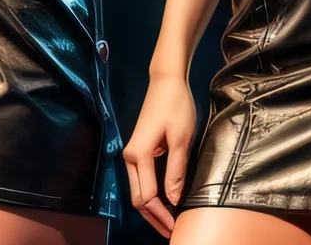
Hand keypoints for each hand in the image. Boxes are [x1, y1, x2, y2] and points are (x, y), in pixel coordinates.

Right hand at [122, 75, 198, 237]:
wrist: (166, 80)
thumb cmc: (176, 106)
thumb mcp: (181, 139)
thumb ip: (175, 171)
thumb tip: (174, 200)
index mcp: (138, 155)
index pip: (147, 196)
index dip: (161, 215)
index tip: (176, 227)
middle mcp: (129, 157)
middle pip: (137, 198)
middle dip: (154, 218)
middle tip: (171, 231)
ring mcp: (131, 154)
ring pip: (138, 190)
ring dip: (152, 208)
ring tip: (169, 222)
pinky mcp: (138, 151)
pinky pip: (142, 180)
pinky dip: (151, 195)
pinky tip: (165, 202)